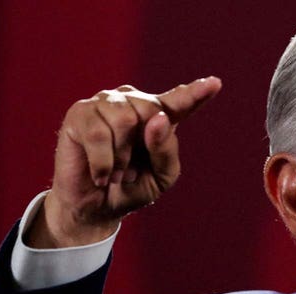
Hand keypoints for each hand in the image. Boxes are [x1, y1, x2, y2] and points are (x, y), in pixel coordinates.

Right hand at [25, 77, 221, 247]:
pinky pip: (98, 134)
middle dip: (141, 148)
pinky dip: (103, 163)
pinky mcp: (80, 113)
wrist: (95, 209)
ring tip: (115, 170)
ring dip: (121, 157)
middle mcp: (133, 102)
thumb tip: (157, 119)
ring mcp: (105, 103)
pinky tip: (100, 175)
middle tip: (130, 169)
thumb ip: (166, 149)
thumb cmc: (132, 187)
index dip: (197, 92)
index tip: (215, 83)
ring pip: (125, 120)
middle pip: (150, 111)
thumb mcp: (161, 175)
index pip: (181, 101)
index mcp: (159, 116)